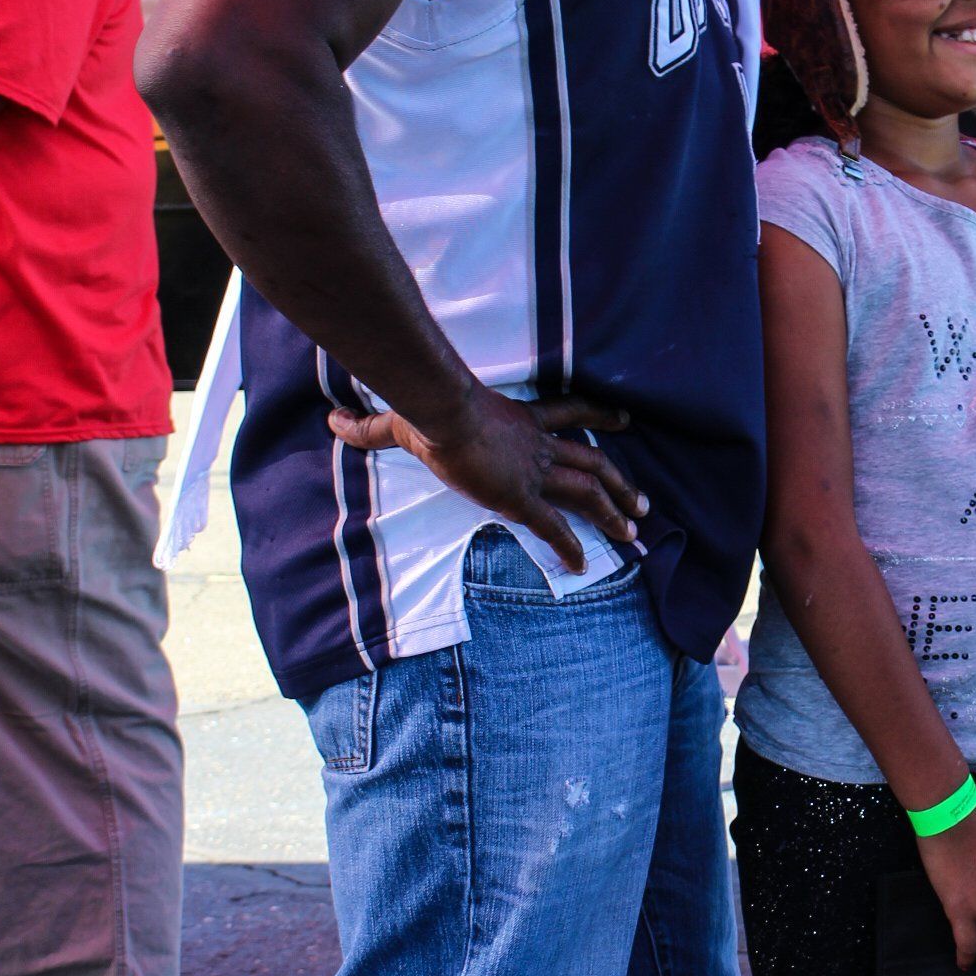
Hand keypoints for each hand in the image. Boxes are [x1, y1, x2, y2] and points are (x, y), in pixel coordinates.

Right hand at [328, 385, 645, 573]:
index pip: (572, 413)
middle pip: (592, 461)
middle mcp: (536, 445)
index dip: (600, 416)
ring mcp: (533, 471)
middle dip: (621, 483)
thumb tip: (333, 421)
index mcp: (521, 420)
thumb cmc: (427, 410)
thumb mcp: (402, 418)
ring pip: (589, 490)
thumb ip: (371, 427)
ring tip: (635, 532)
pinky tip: (583, 565)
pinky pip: (556, 527)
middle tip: (643, 503)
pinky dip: (572, 546)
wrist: (440, 413)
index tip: (624, 420)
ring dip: (614, 511)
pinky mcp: (522, 497)